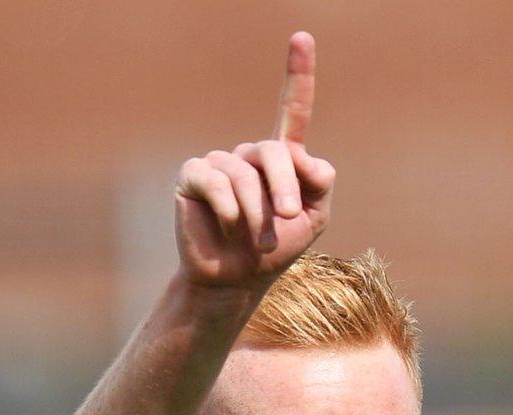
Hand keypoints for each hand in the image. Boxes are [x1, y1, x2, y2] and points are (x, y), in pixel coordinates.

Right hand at [174, 32, 335, 288]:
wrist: (237, 280)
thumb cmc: (276, 248)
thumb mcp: (314, 218)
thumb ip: (319, 184)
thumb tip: (307, 158)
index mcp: (281, 159)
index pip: (293, 111)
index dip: (298, 74)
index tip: (302, 37)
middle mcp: (249, 154)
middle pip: (276, 151)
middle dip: (286, 187)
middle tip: (289, 218)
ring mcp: (219, 162)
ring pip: (246, 174)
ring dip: (257, 212)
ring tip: (255, 237)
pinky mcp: (194, 176)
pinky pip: (218, 183)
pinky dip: (230, 211)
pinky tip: (227, 227)